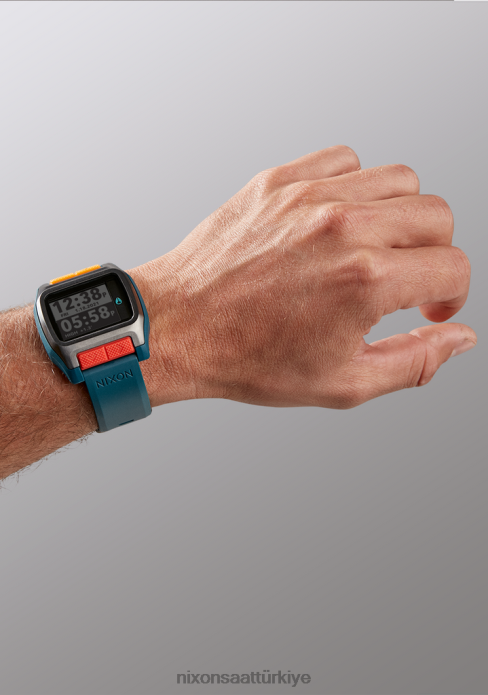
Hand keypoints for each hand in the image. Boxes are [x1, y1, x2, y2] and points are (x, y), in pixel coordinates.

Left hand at [132, 145, 475, 408]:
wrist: (179, 327)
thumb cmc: (248, 358)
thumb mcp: (341, 383)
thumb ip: (414, 361)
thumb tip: (458, 338)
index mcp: (365, 282)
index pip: (453, 267)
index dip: (451, 295)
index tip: (430, 306)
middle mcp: (343, 229)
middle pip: (437, 215)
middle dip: (434, 254)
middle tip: (406, 280)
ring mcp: (309, 197)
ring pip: (400, 179)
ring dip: (400, 217)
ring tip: (371, 249)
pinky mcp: (279, 181)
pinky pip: (345, 159)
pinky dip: (354, 186)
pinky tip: (336, 221)